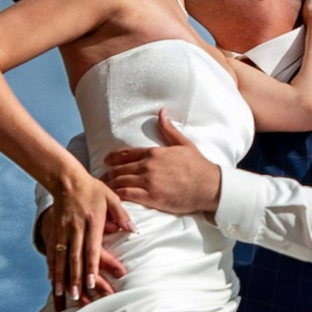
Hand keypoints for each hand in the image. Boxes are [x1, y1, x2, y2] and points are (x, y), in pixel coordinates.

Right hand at [37, 170, 131, 305]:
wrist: (66, 178)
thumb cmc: (92, 189)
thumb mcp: (111, 197)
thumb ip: (121, 215)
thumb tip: (134, 229)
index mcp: (92, 221)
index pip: (91, 247)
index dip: (90, 266)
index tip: (90, 282)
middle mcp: (76, 227)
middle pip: (74, 256)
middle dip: (74, 277)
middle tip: (75, 295)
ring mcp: (63, 230)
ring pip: (61, 256)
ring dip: (61, 276)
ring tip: (60, 293)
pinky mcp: (55, 230)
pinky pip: (52, 251)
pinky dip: (52, 267)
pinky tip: (52, 280)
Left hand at [101, 111, 224, 216]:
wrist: (209, 186)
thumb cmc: (199, 166)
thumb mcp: (184, 144)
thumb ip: (169, 130)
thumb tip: (162, 113)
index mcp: (155, 153)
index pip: (127, 153)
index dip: (113, 158)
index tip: (106, 161)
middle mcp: (149, 166)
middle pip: (120, 169)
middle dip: (109, 173)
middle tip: (101, 178)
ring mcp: (149, 182)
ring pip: (120, 181)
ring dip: (110, 185)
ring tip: (104, 190)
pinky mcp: (151, 198)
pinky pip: (127, 195)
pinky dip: (117, 196)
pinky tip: (112, 199)